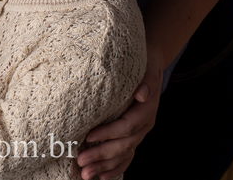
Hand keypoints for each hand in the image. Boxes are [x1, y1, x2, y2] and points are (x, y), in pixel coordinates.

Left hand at [76, 47, 163, 178]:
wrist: (150, 63)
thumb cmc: (142, 64)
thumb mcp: (145, 68)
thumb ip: (145, 82)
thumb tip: (141, 95)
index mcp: (146, 111)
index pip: (126, 126)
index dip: (108, 132)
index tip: (88, 136)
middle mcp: (144, 125)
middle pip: (123, 144)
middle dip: (102, 154)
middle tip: (81, 161)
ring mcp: (140, 132)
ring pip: (124, 154)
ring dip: (105, 166)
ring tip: (87, 175)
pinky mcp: (135, 135)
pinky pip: (127, 157)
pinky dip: (115, 168)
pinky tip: (103, 177)